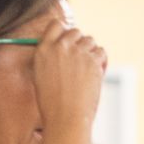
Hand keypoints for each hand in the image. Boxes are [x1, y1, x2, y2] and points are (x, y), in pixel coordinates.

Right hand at [32, 17, 107, 136]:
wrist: (65, 118)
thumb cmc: (53, 104)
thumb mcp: (42, 77)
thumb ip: (51, 59)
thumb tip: (64, 51)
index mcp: (43, 50)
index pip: (56, 25)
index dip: (65, 32)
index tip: (69, 43)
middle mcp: (60, 47)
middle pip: (75, 32)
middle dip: (79, 43)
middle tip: (80, 61)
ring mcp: (77, 52)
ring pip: (90, 40)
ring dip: (90, 51)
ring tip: (87, 69)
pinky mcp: (93, 61)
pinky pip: (101, 52)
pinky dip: (101, 60)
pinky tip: (96, 73)